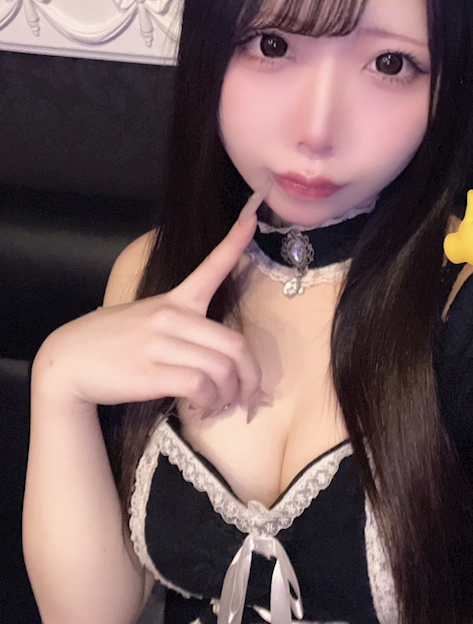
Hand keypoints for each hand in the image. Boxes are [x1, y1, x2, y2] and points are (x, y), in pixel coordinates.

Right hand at [33, 189, 267, 413]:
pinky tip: (201, 407)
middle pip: (234, 345)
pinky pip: (199, 386)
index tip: (252, 217)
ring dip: (229, 395)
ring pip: (221, 370)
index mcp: (175, 300)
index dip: (235, 243)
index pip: (210, 267)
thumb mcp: (148, 318)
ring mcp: (160, 344)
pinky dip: (208, 402)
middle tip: (248, 395)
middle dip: (250, 376)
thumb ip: (184, 327)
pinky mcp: (149, 373)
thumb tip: (222, 358)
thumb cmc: (113, 341)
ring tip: (220, 404)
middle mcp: (171, 317)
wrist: (68, 360)